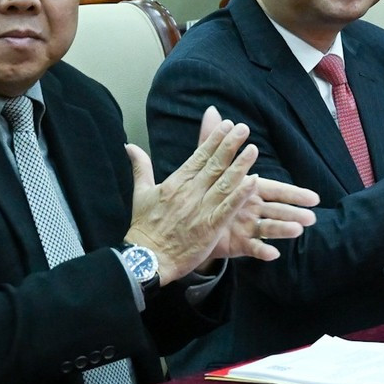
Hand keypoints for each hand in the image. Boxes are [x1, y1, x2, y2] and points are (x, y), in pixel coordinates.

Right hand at [125, 108, 276, 281]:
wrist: (146, 258)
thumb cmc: (144, 227)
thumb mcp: (141, 194)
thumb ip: (141, 168)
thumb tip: (130, 146)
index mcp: (175, 183)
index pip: (198, 157)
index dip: (214, 140)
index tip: (226, 125)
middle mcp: (189, 193)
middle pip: (214, 165)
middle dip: (230, 145)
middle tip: (243, 128)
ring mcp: (200, 210)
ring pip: (224, 183)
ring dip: (240, 165)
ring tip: (253, 149)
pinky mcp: (210, 227)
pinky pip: (228, 208)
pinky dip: (240, 195)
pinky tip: (254, 181)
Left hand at [189, 107, 318, 262]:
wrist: (186, 223)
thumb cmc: (204, 192)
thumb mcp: (207, 165)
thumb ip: (212, 141)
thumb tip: (213, 112)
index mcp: (249, 190)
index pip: (275, 189)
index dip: (294, 193)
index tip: (315, 198)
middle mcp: (251, 208)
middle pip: (276, 209)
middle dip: (294, 212)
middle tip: (312, 217)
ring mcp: (245, 226)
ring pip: (268, 228)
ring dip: (283, 230)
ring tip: (298, 231)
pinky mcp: (236, 243)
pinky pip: (251, 248)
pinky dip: (262, 251)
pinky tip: (273, 254)